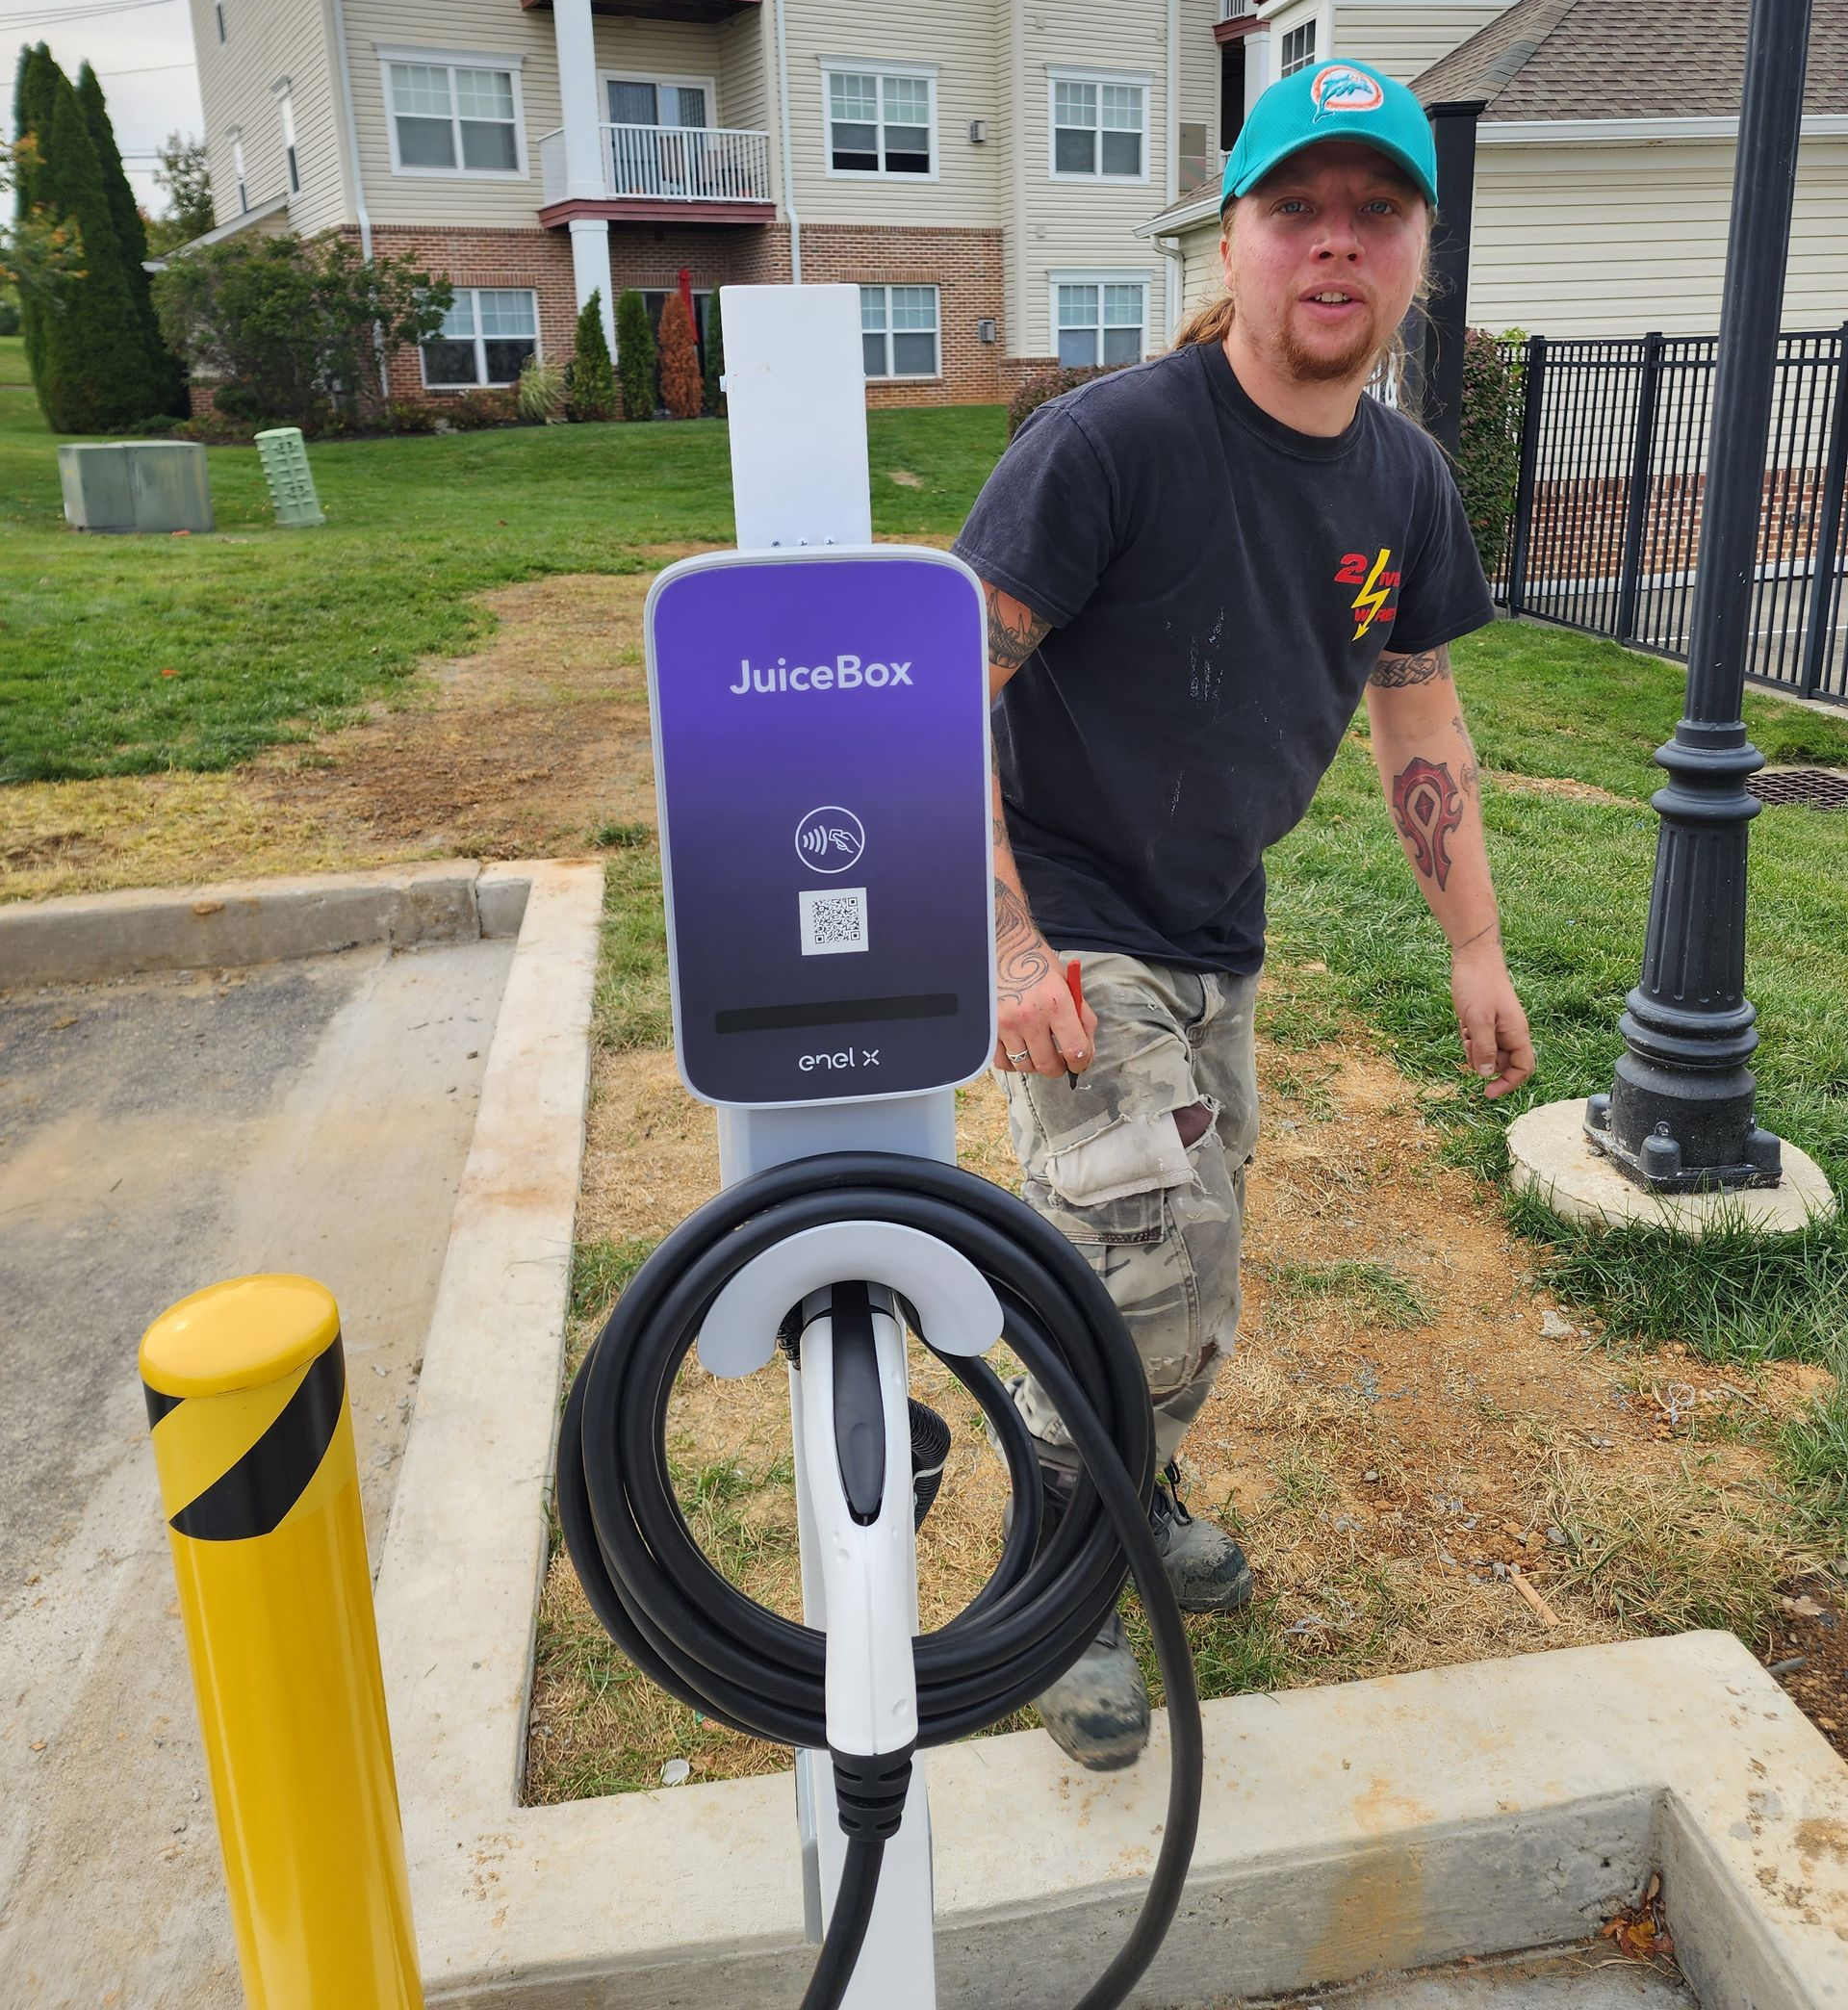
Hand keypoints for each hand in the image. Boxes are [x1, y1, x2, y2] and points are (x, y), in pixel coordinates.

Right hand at [995, 946, 1097, 1076]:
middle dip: (1058, 1068)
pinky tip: (1017, 1048)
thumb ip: (1082, 1018)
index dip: (1081, 1064)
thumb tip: (1087, 1052)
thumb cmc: (1038, 964)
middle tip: (1058, 1062)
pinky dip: (1011, 1061)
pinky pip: (1001, 1061)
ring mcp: (1005, 1024)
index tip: (1079, 1065)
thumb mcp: (1068, 985)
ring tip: (1037, 1050)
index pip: (1075, 1051)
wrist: (1004, 945)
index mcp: (1057, 1004)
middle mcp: (1030, 1017)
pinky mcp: (988, 1027)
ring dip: (1034, 1064)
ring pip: (1023, 1066)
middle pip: (1047, 1065)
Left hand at [1450, 941, 1533, 1099]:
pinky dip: (1468, 1040)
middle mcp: (1509, 1033)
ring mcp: (1497, 1028)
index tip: (1487, 1093)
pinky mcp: (1483, 1022)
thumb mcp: (1479, 1019)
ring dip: (1474, 1051)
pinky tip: (1463, 1025)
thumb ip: (1485, 1048)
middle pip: (1501, 1064)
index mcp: (1516, 1034)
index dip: (1508, 1084)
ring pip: (1487, 1055)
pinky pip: (1477, 1042)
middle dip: (1483, 1062)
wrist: (1472, 959)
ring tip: (1466, 1032)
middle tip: (1470, 1044)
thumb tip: (1487, 1075)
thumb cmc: (1479, 986)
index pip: (1523, 1068)